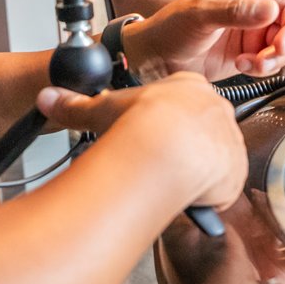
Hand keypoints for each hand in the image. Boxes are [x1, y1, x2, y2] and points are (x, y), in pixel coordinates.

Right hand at [36, 72, 244, 208]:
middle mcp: (216, 111)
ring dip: (195, 172)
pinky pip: (223, 187)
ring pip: (214, 160)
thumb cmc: (138, 125)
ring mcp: (229, 141)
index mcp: (190, 88)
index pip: (183, 105)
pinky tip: (185, 195)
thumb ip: (75, 105)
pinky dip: (206, 195)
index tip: (151, 137)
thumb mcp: (101, 109)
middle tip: (158, 163)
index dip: (166, 124)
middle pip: (202, 132)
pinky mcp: (235, 172)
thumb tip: (49, 99)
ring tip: (169, 181)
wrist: (164, 151)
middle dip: (183, 149)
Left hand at [122, 0, 284, 79]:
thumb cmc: (171, 26)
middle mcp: (255, 1)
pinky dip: (269, 64)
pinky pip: (278, 56)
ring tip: (257, 61)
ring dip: (280, 51)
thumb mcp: (200, 13)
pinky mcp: (254, 50)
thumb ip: (236, 11)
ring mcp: (256, 27)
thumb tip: (269, 10)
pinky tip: (249, 66)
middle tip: (281, 44)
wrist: (158, 62)